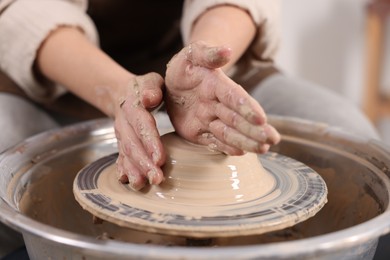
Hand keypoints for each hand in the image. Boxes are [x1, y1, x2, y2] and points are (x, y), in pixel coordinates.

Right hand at [114, 72, 165, 189]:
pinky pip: (121, 158)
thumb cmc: (146, 88)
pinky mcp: (121, 144)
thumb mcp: (151, 81)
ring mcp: (121, 135)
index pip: (142, 125)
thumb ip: (151, 88)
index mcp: (133, 106)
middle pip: (133, 145)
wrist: (124, 93)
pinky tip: (129, 182)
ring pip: (126, 154)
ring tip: (142, 185)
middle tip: (157, 179)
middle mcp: (124, 123)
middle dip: (144, 163)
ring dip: (134, 170)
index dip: (150, 143)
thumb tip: (150, 98)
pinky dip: (124, 170)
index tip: (160, 159)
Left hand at [165, 41, 279, 154]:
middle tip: (272, 139)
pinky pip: (214, 141)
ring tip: (263, 149)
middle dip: (254, 129)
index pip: (234, 97)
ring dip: (246, 140)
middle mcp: (217, 104)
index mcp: (217, 84)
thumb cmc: (185, 66)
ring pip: (229, 132)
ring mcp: (209, 119)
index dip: (247, 108)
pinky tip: (241, 153)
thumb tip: (228, 50)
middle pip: (237, 118)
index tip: (261, 118)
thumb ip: (209, 53)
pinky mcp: (200, 132)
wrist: (173, 83)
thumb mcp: (192, 54)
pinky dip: (227, 147)